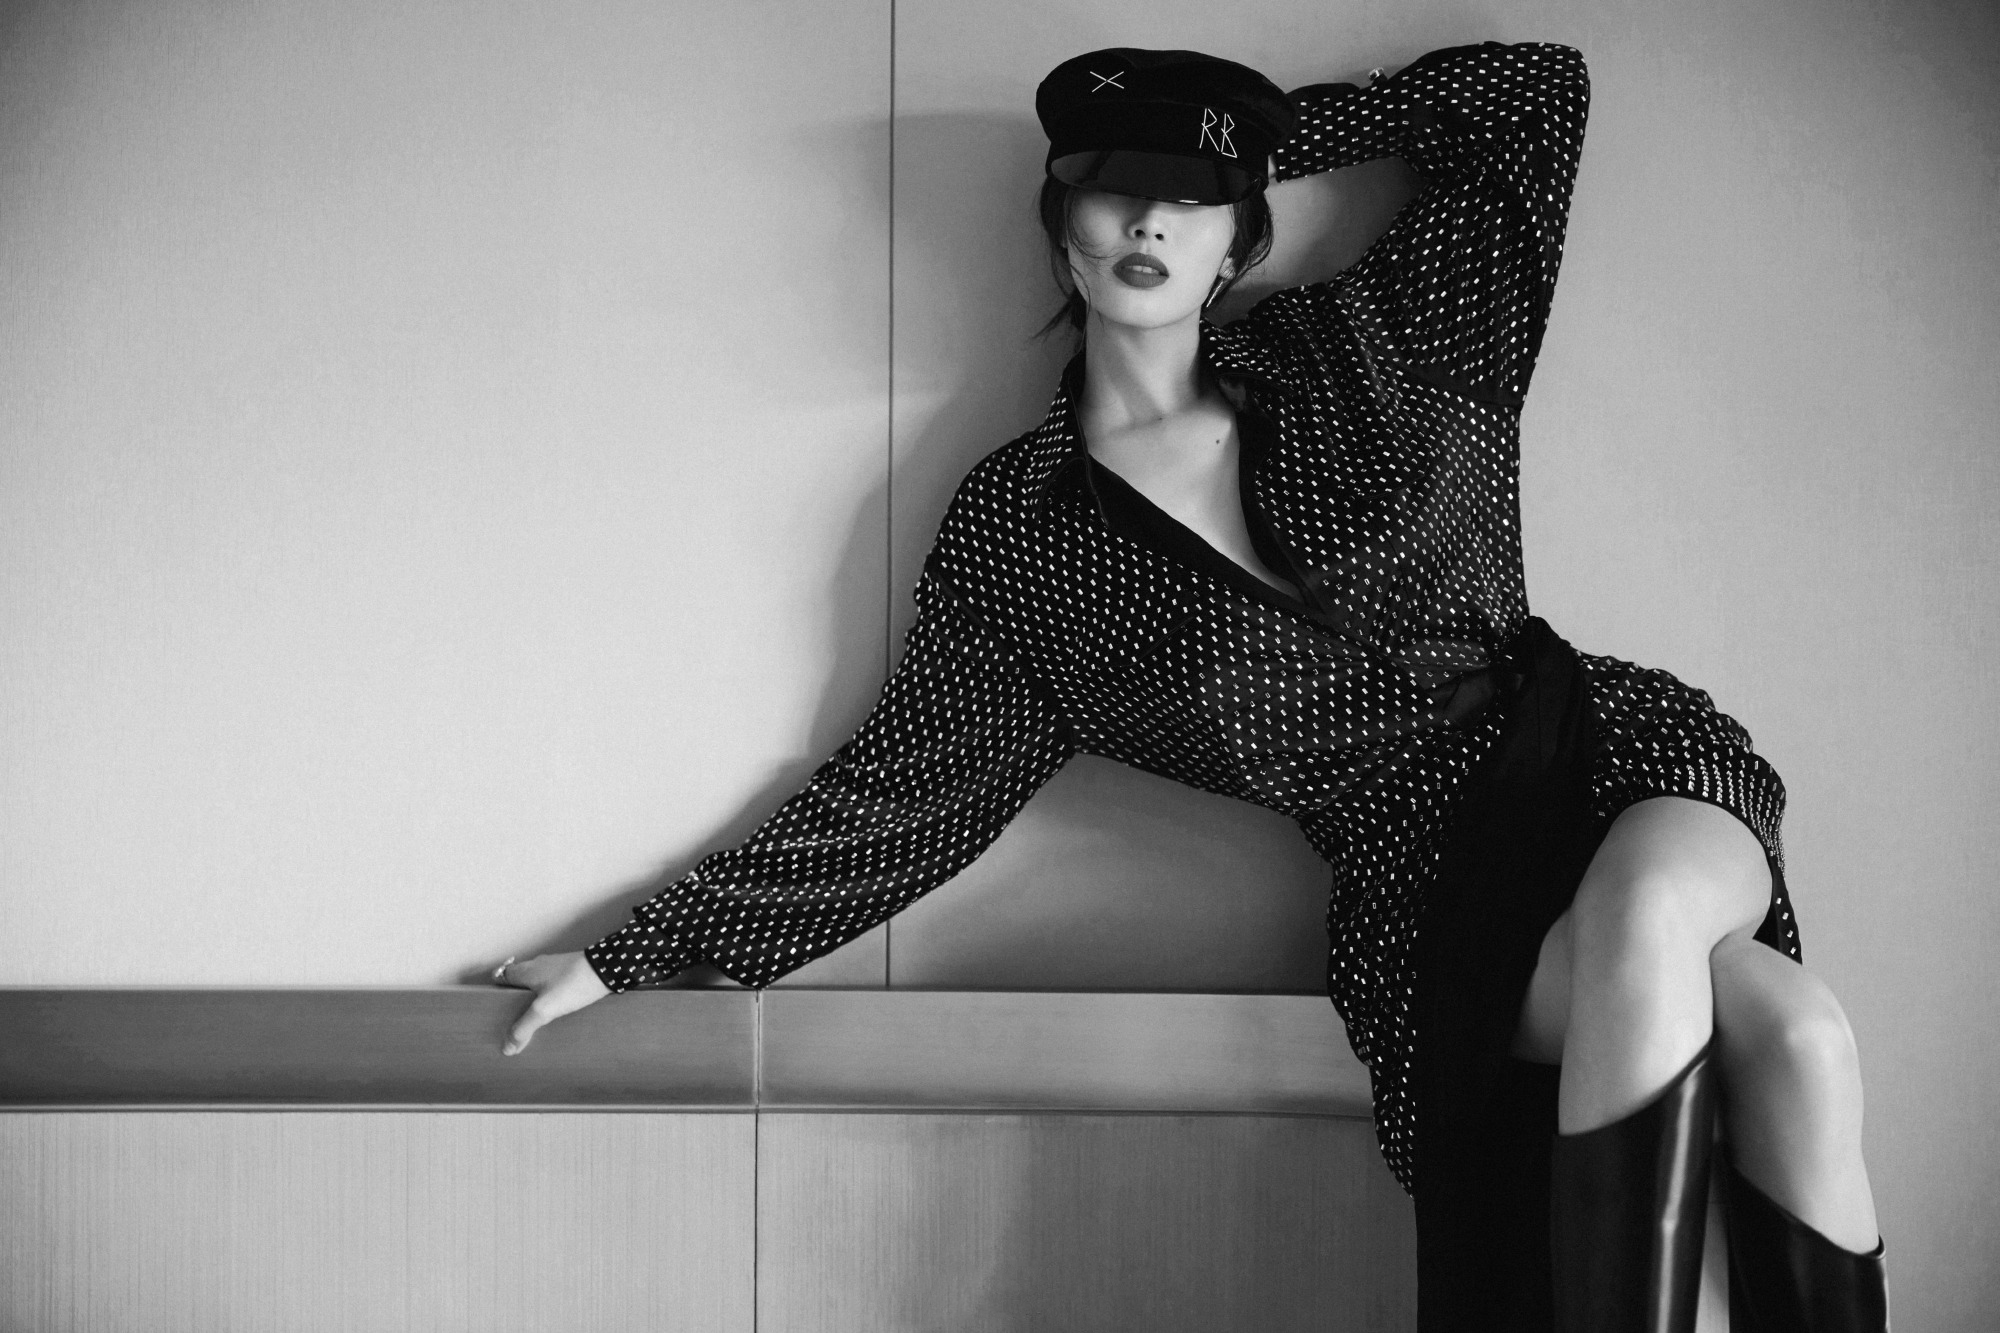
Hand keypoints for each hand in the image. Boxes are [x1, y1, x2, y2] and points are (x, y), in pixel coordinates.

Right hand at [492, 951, 609, 1054]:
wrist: (609, 968)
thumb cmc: (573, 984)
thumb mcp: (544, 1009)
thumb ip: (524, 1028)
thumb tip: (507, 1048)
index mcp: (526, 970)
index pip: (501, 977)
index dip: (495, 992)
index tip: (493, 1010)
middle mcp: (538, 965)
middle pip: (518, 982)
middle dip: (515, 1000)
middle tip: (513, 1021)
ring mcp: (556, 968)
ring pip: (537, 984)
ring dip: (533, 1000)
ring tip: (534, 1022)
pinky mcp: (572, 973)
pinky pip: (553, 986)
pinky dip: (550, 998)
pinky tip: (556, 1013)